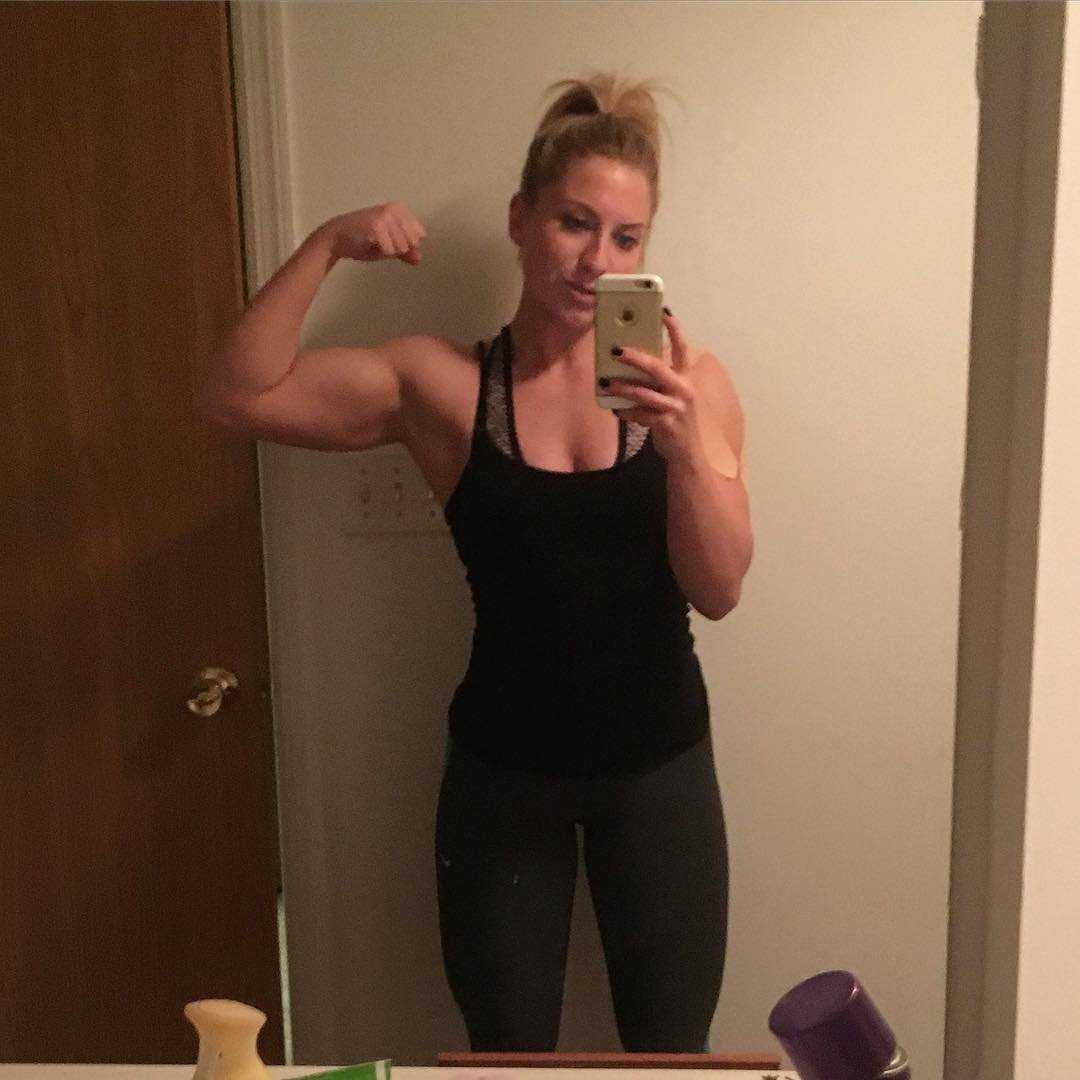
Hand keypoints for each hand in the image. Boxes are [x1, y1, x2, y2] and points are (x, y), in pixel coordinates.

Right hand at [325, 202, 425, 264]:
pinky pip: (389, 251)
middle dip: (398, 248)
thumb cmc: (362, 240)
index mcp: (400, 209)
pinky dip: (380, 253)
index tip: (389, 239)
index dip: (406, 244)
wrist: (336, 238)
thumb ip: (406, 250)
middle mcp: (395, 209)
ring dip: (388, 251)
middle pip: (413, 242)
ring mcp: (386, 216)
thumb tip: (419, 258)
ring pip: (402, 247)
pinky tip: (368, 243)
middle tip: (380, 242)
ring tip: (374, 242)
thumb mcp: (388, 245)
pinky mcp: (377, 226)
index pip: (420, 235)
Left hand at [605, 311, 708, 466]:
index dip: (674, 329)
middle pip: (657, 367)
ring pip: (645, 394)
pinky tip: (616, 410)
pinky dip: (626, 412)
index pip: (683, 347)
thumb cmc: (675, 417)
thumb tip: (629, 362)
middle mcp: (684, 389)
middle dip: (635, 358)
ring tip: (607, 384)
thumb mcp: (672, 394)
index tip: (663, 312)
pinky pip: (641, 415)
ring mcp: (676, 407)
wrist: (687, 452)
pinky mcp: (667, 425)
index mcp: (686, 376)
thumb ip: (657, 379)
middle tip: (616, 350)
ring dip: (623, 388)